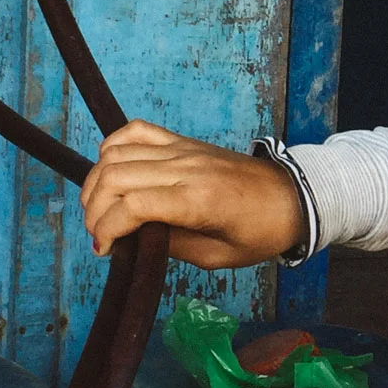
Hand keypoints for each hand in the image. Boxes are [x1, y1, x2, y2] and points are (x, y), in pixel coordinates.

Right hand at [80, 120, 306, 270]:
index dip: (105, 229)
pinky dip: (112, 147)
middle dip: (93, 209)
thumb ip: (170, 246)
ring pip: (117, 153)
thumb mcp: (217, 257)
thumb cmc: (261, 232)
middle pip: (115, 176)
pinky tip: (109, 170)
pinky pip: (137, 131)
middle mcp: (186, 168)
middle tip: (97, 234)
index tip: (103, 250)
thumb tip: (131, 238)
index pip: (131, 206)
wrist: (293, 197)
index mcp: (198, 201)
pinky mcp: (183, 141)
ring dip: (96, 182)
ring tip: (98, 209)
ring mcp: (183, 149)